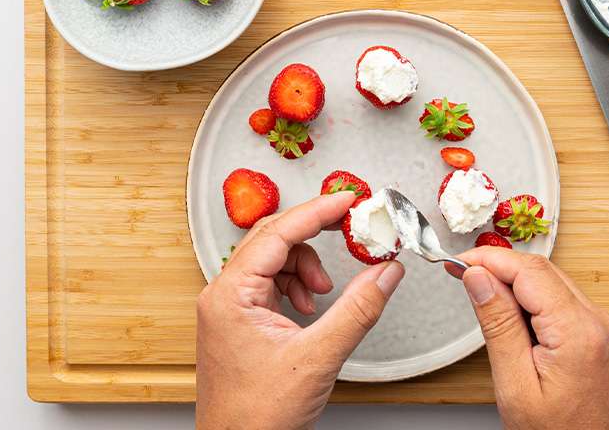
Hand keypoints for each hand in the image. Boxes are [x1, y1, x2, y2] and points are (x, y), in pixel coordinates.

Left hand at [196, 192, 405, 429]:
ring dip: (307, 267)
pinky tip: (311, 308)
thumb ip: (357, 310)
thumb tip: (385, 272)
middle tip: (350, 229)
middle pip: (273, 240)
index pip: (277, 232)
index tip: (347, 200)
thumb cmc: (257, 417)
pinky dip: (297, 287)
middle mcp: (223, 296)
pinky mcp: (239, 323)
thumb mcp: (318, 358)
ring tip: (325, 293)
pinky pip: (270, 284)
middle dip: (315, 235)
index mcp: (230, 294)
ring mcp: (229, 309)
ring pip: (274, 261)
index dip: (317, 211)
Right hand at [449, 248, 608, 428]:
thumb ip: (498, 326)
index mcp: (578, 333)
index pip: (529, 271)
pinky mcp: (600, 337)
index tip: (458, 262)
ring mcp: (603, 329)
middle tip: (460, 273)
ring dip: (515, 282)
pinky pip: (563, 302)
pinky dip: (533, 300)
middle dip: (499, 266)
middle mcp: (598, 323)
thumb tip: (479, 279)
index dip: (489, 260)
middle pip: (542, 271)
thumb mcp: (516, 386)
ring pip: (552, 283)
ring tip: (480, 294)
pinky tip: (510, 314)